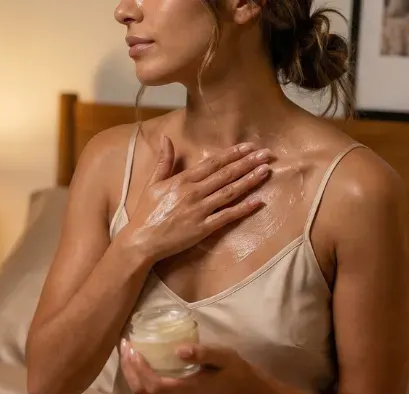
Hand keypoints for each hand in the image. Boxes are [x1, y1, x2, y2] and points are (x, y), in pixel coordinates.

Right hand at [119, 136, 273, 262]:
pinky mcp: (203, 228)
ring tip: (266, 171)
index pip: (212, 163)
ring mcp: (200, 211)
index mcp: (182, 180)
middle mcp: (193, 193)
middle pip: (226, 174)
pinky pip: (227, 217)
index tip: (249, 146)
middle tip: (267, 154)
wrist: (141, 241)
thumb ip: (163, 161)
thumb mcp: (153, 183)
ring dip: (249, 181)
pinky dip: (243, 209)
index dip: (232, 154)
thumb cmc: (146, 212)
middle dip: (248, 163)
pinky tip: (258, 202)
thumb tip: (166, 138)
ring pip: (230, 192)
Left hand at [119, 338, 252, 393]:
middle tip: (125, 345)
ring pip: (143, 391)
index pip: (155, 384)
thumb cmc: (230, 368)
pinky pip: (148, 388)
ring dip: (131, 371)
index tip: (133, 350)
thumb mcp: (222, 356)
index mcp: (187, 389)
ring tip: (127, 349)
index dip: (140, 370)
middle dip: (129, 369)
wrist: (238, 385)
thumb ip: (203, 353)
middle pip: (143, 390)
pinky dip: (138, 374)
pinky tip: (137, 357)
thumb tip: (179, 350)